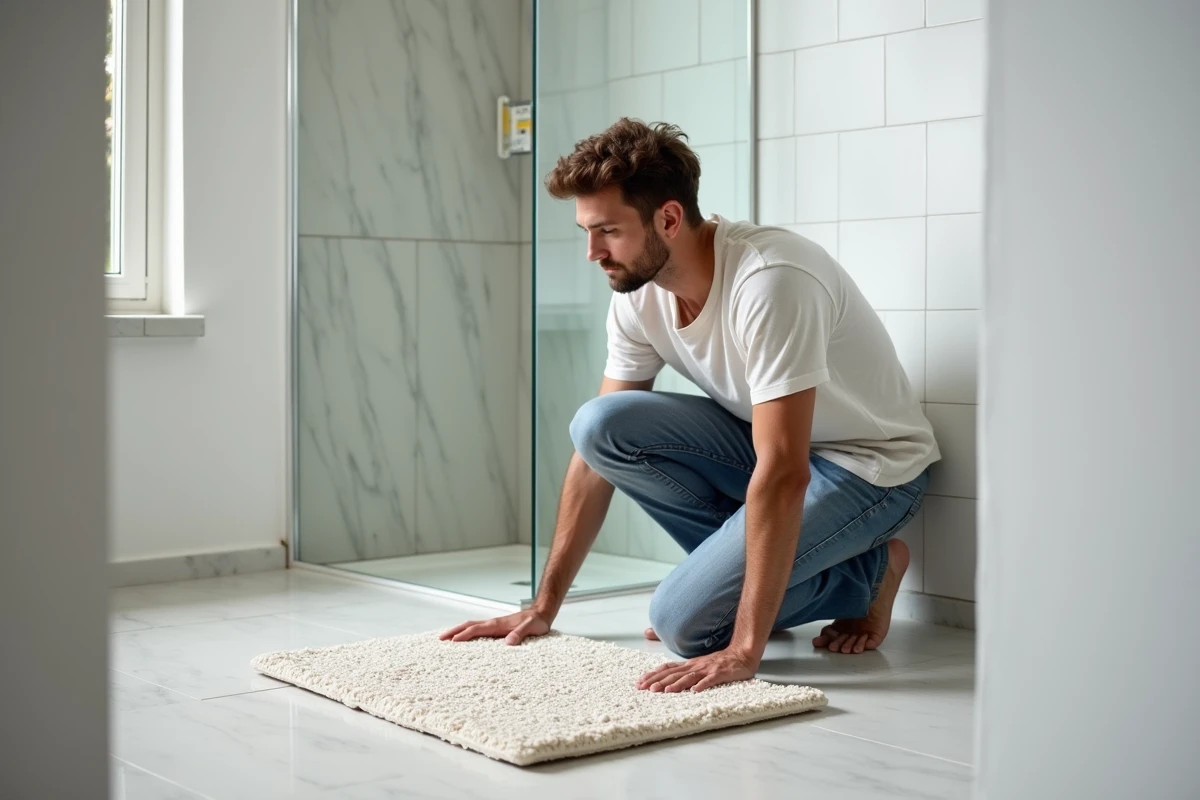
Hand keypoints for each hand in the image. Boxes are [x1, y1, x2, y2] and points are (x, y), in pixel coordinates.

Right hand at [438, 609, 551, 645]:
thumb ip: (520, 634)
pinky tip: (464, 639)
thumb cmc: (537, 622)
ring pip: (471, 626)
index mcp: (498, 624)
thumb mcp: (532, 628)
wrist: (541, 613)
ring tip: (445, 639)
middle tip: (440, 639)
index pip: (477, 629)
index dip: (464, 635)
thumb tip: (508, 643)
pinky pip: (477, 629)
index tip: (452, 642)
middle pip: (469, 625)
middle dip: (454, 631)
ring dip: (458, 631)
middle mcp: (493, 623)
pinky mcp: (496, 628)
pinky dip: (467, 632)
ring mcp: (494, 625)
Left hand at [636, 647, 759, 692]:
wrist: (742, 654)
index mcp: (689, 664)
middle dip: (659, 681)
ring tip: (666, 691)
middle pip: (674, 674)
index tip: (640, 682)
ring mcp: (707, 669)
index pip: (667, 669)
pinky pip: (710, 680)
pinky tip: (695, 691)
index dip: (653, 675)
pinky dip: (702, 685)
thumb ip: (685, 669)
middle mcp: (695, 666)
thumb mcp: (699, 663)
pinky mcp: (720, 673)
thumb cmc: (720, 662)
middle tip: (646, 689)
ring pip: (689, 677)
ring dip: (677, 684)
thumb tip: (668, 677)